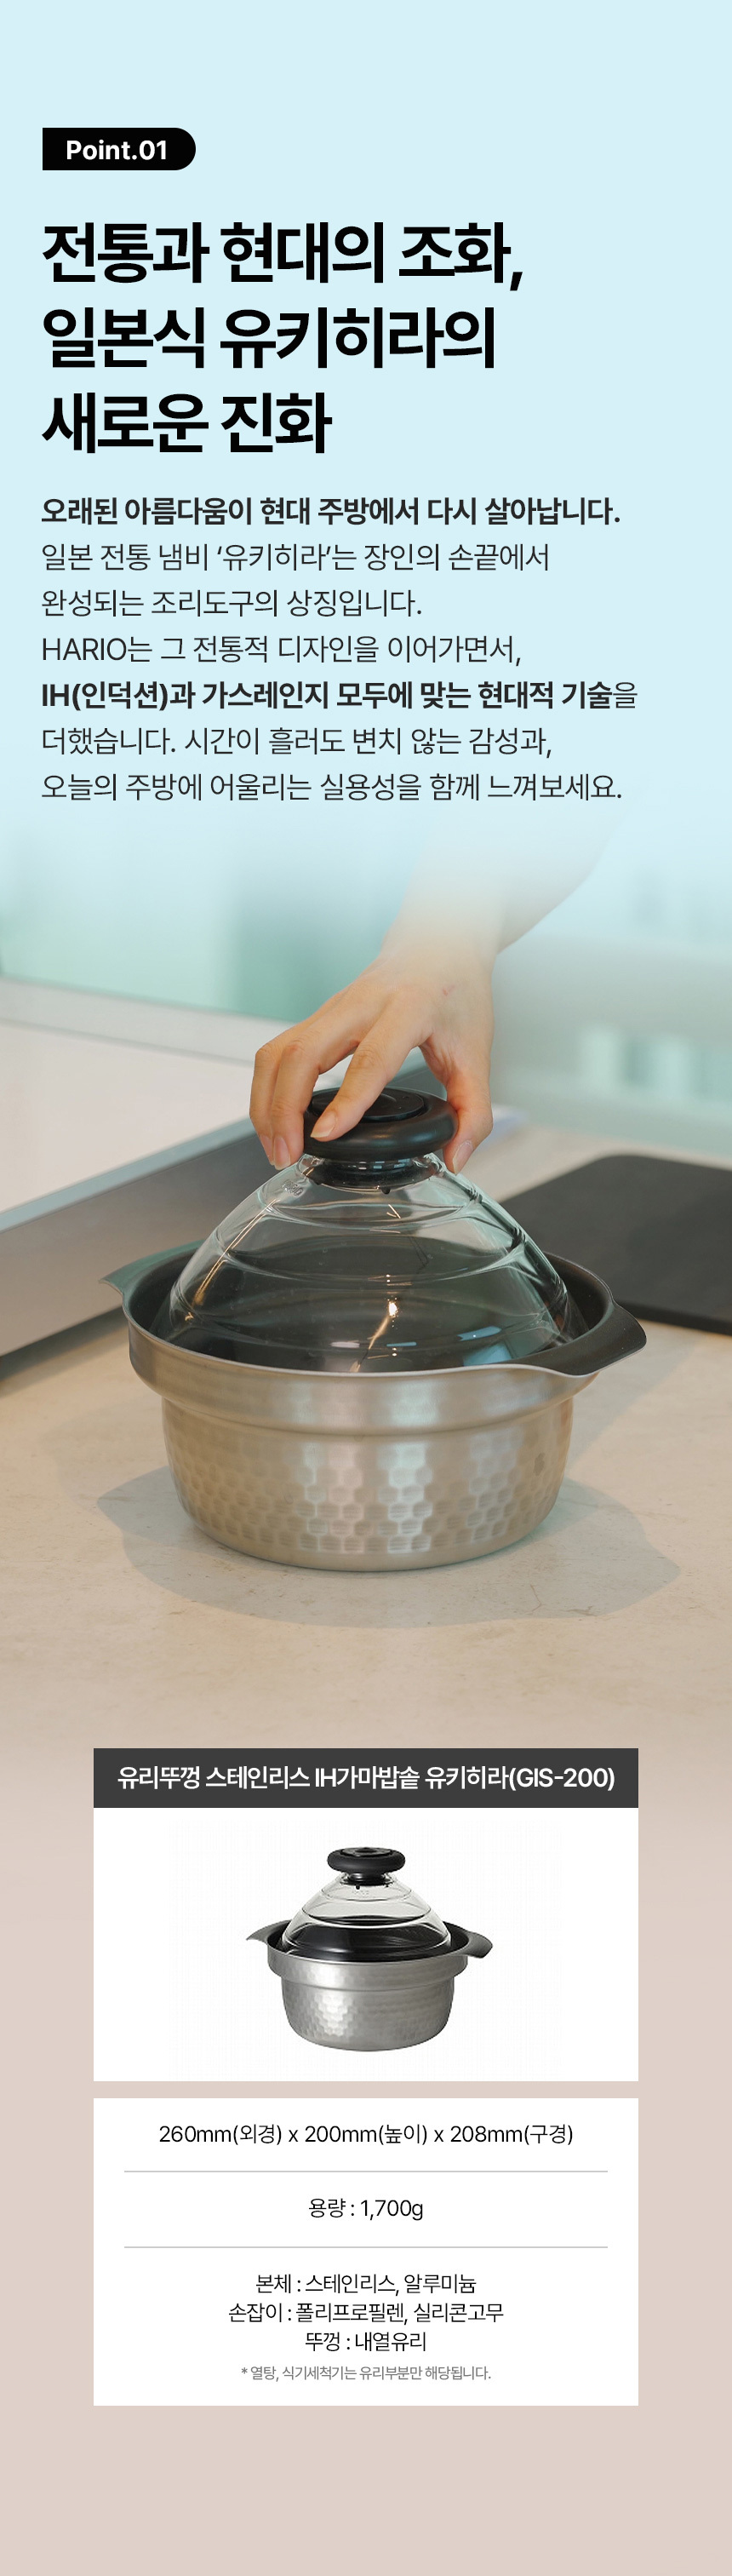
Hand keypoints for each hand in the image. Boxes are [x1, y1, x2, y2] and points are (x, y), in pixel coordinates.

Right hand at [249, 937, 494, 1174]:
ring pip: (279, 1051)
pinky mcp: (317, 1017)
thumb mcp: (477, 1052)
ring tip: (276, 1146)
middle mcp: (361, 1004)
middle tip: (287, 1154)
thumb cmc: (456, 992)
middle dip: (284, 1108)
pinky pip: (278, 1052)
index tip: (326, 1135)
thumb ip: (474, 1111)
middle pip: (303, 1052)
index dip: (346, 1100)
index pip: (370, 1058)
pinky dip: (268, 1089)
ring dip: (266, 1102)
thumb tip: (456, 1157)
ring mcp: (332, 1008)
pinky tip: (275, 1119)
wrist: (437, 945)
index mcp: (408, 1009)